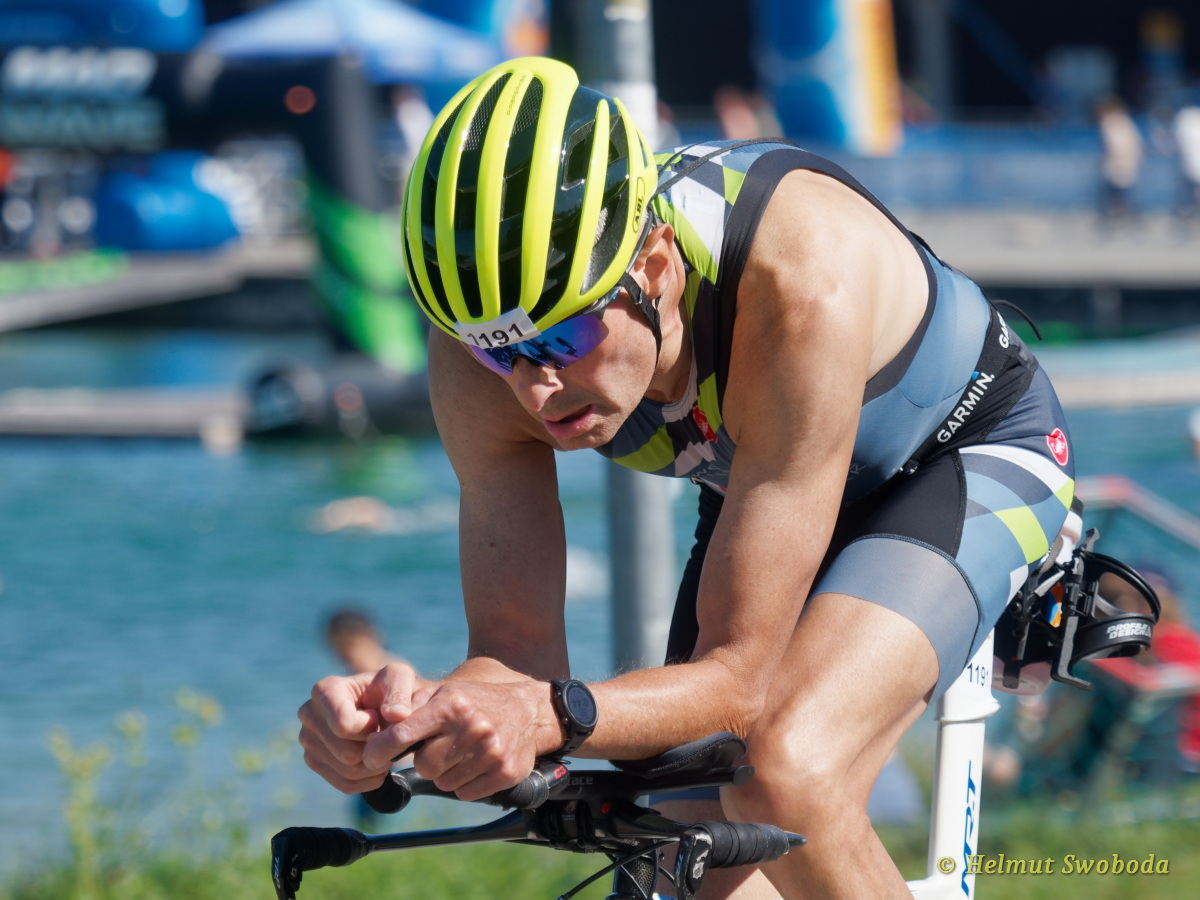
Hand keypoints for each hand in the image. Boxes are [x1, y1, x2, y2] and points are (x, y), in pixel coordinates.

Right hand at [297, 662, 435, 792]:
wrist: (382, 706)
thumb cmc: (389, 689)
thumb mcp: (399, 678)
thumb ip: (399, 692)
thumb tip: (397, 715)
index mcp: (324, 690)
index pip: (344, 726)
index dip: (370, 728)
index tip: (378, 716)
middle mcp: (308, 715)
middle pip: (347, 753)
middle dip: (375, 748)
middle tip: (386, 736)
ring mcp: (308, 741)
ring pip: (348, 771)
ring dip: (375, 764)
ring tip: (383, 746)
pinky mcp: (314, 761)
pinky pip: (345, 784)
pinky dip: (368, 779)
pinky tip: (378, 763)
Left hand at [362, 679, 561, 801]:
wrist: (527, 710)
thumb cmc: (475, 702)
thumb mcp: (445, 692)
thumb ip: (411, 707)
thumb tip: (375, 730)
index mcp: (451, 705)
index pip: (402, 733)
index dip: (380, 749)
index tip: (368, 758)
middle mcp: (472, 727)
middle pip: (424, 766)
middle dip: (428, 759)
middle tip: (442, 745)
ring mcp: (491, 752)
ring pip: (444, 783)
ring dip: (447, 772)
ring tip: (463, 751)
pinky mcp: (505, 773)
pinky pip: (465, 794)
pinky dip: (466, 784)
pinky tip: (477, 763)